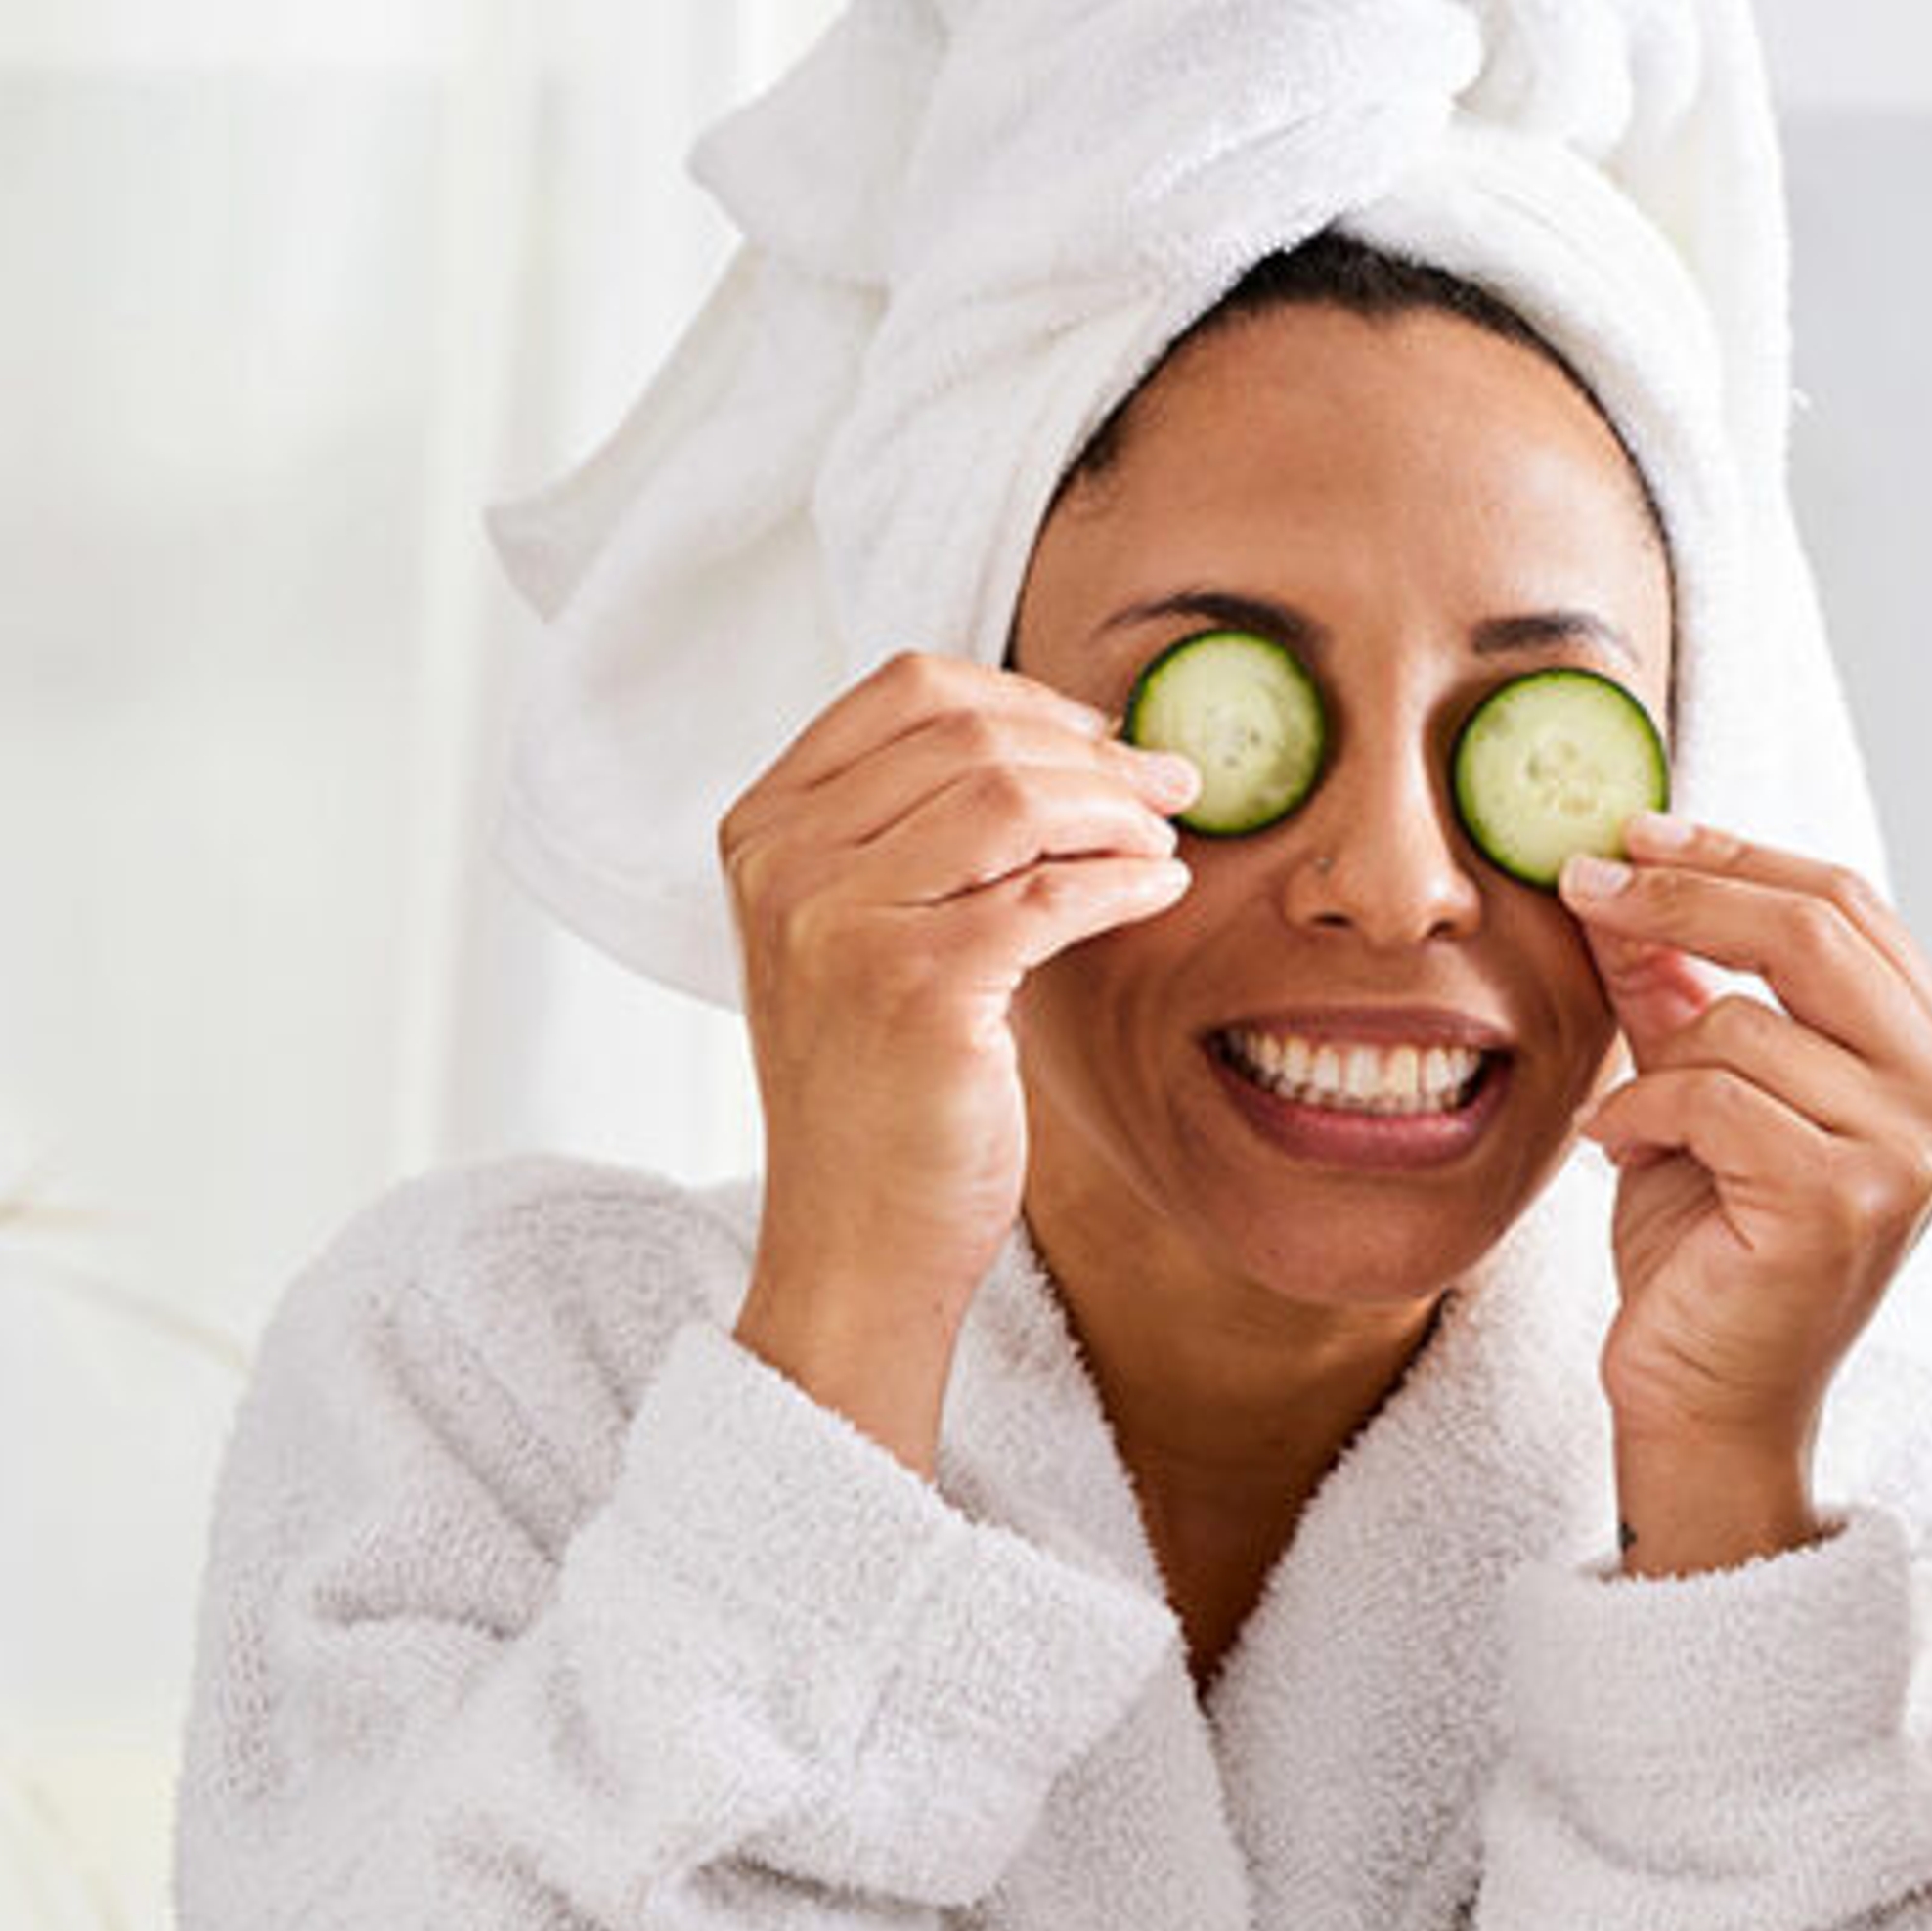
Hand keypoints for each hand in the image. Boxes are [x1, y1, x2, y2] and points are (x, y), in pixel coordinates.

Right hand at [719, 654, 1193, 1468]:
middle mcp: (784, 861)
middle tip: (1167, 789)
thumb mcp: (863, 935)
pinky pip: (1052, 892)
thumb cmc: (879, 1094)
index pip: (906, 688)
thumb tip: (1072, 741)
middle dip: (1093, 754)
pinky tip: (1157, 896)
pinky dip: (1124, 883)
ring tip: (1163, 848)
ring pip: (1014, 798)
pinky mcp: (914, 986)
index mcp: (764, 826)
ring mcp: (839, 920)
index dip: (1026, 697)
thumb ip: (918, 834)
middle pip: (970, 734)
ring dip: (1116, 812)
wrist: (856, 1242)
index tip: (1103, 734)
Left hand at [1562, 818, 1931, 1568]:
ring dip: (1654, 1062)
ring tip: (1626, 1122)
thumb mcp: (1693, 1090)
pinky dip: (1639, 1115)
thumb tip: (1621, 869)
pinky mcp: (1843, 1202)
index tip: (1631, 835)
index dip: (1732, 855)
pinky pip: (1712, 1096)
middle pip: (1811, 927)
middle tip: (1583, 883)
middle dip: (1681, 894)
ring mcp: (1908, 1153)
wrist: (1706, 1402)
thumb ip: (1679, 986)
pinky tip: (1617, 1152)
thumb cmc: (1710, 1255)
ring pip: (1745, 1023)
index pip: (1844, 904)